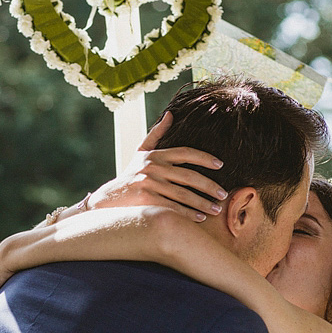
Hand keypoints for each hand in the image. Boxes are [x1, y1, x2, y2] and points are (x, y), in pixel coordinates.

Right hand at [88, 111, 228, 221]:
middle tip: (224, 194)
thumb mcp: (140, 153)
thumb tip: (170, 114)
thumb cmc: (129, 175)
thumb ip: (157, 134)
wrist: (108, 199)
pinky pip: (173, 208)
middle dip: (209, 186)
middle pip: (189, 176)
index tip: (220, 165)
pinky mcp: (147, 201)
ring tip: (215, 209)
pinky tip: (199, 218)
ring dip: (202, 203)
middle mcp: (153, 168)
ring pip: (183, 194)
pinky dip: (188, 214)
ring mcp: (149, 184)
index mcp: (155, 155)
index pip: (186, 153)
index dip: (205, 158)